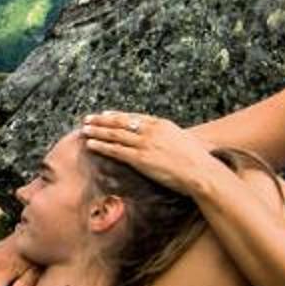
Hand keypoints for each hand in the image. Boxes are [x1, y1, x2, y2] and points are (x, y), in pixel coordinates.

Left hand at [79, 110, 215, 192]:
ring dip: (97, 131)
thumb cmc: (196, 160)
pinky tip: (91, 144)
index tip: (105, 114)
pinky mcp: (140, 158)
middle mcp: (150, 130)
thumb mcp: (183, 141)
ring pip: (115, 134)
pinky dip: (101, 146)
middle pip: (121, 122)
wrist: (200, 171)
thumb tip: (165, 142)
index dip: (117, 115)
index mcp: (161, 124)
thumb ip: (169, 138)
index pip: (134, 117)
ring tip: (84, 130)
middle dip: (102, 120)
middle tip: (88, 119)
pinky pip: (116, 150)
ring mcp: (144, 143)